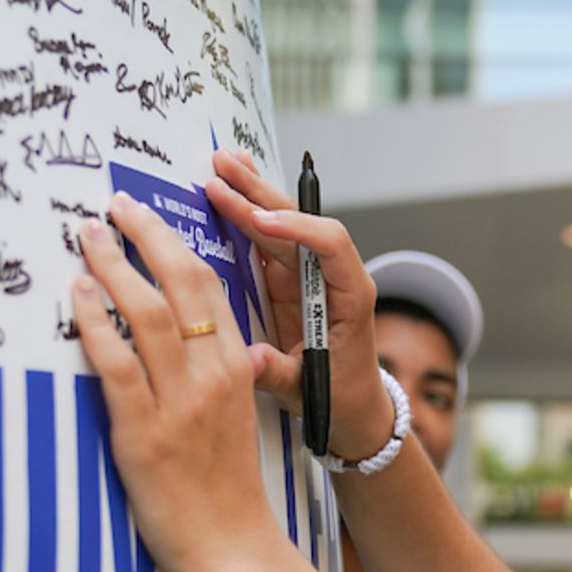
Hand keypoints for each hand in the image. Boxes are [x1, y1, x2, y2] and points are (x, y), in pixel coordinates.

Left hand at [69, 194, 274, 571]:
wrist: (235, 554)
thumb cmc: (228, 500)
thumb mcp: (232, 427)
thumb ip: (215, 385)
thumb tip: (191, 351)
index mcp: (235, 372)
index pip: (211, 289)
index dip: (178, 244)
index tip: (148, 217)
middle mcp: (212, 377)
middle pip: (182, 284)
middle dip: (147, 235)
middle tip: (114, 205)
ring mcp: (179, 403)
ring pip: (147, 313)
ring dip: (113, 265)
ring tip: (87, 235)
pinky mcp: (145, 433)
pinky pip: (118, 364)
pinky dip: (95, 323)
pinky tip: (76, 296)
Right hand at [202, 151, 394, 460]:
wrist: (350, 407)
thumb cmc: (338, 398)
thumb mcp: (308, 390)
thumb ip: (279, 373)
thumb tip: (250, 361)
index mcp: (350, 297)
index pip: (332, 246)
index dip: (299, 229)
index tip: (262, 221)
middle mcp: (330, 276)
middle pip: (299, 223)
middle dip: (261, 194)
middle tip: (224, 168)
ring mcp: (307, 275)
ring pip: (278, 225)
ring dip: (249, 194)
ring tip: (220, 164)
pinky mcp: (286, 281)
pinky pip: (264, 241)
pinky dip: (244, 214)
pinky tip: (227, 187)